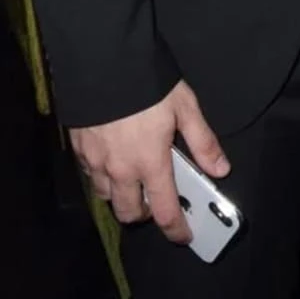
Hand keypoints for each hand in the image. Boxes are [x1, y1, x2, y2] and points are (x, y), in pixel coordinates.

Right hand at [70, 79, 229, 243]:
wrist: (103, 62)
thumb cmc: (148, 84)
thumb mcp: (185, 107)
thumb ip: (202, 141)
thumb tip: (221, 169)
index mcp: (150, 163)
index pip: (164, 211)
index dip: (175, 229)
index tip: (183, 235)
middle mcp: (121, 170)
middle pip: (128, 212)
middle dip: (143, 214)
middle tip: (154, 199)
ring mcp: (95, 161)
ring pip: (105, 196)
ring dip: (120, 195)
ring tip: (131, 177)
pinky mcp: (79, 148)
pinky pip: (89, 174)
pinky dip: (101, 175)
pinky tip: (109, 158)